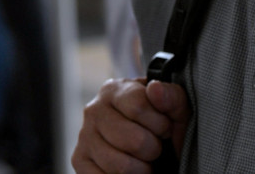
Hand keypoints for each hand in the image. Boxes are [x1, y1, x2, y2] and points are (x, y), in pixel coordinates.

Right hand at [72, 77, 189, 173]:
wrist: (149, 140)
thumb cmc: (162, 122)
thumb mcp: (175, 106)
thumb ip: (171, 95)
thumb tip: (155, 88)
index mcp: (115, 90)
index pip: (139, 107)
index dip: (160, 123)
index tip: (166, 128)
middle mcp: (94, 110)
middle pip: (134, 141)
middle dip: (153, 149)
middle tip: (155, 146)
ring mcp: (84, 136)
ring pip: (121, 166)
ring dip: (142, 168)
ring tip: (144, 159)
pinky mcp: (79, 161)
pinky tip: (132, 169)